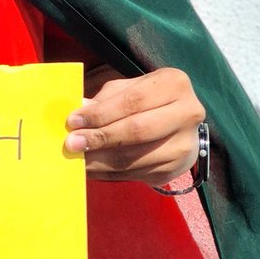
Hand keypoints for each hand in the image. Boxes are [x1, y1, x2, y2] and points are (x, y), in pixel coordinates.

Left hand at [64, 66, 204, 184]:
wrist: (178, 122)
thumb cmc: (145, 98)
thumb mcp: (126, 89)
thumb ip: (104, 100)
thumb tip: (78, 113)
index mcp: (174, 84)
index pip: (133, 101)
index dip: (101, 113)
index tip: (73, 121)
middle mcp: (187, 113)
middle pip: (137, 130)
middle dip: (100, 138)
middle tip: (72, 143)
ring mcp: (185, 145)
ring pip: (136, 157)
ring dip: (101, 160)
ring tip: (77, 159)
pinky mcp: (176, 169)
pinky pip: (138, 174)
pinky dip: (111, 173)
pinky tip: (92, 168)